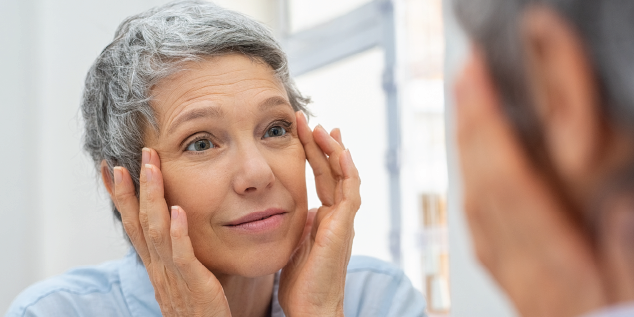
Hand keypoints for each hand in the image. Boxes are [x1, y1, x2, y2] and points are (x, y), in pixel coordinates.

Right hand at [112, 148, 230, 316]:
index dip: (120, 196)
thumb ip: (175, 252)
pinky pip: (182, 255)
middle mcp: (157, 267)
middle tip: (127, 157)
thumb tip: (174, 224)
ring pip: (156, 231)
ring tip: (151, 169)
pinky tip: (179, 210)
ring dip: (152, 198)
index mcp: (154, 264)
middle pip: (138, 222)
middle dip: (131, 188)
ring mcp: (173, 275)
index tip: (109, 168)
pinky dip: (178, 232)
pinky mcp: (194, 284)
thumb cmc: (197, 309)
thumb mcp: (180, 277)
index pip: (132, 224)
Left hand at [278, 112, 360, 316]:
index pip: (321, 177)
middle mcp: (337, 215)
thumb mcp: (293, 243)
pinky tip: (340, 151)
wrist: (311, 307)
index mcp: (324, 218)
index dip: (313, 154)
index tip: (302, 132)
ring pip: (345, 176)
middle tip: (308, 121)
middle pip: (333, 170)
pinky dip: (348, 171)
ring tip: (320, 127)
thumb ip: (294, 222)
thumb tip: (282, 207)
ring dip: (333, 150)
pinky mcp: (344, 228)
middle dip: (321, 144)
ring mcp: (343, 221)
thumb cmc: (301, 282)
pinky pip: (350, 192)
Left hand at [455, 50, 605, 316]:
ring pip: (475, 200)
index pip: (509, 184)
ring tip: (468, 104)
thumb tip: (624, 210)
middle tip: (467, 76)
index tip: (480, 85)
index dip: (490, 129)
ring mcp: (508, 270)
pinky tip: (474, 160)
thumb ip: (632, 256)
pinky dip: (472, 179)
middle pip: (483, 184)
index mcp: (554, 265)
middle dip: (472, 125)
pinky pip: (478, 221)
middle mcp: (519, 265)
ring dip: (467, 147)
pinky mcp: (506, 274)